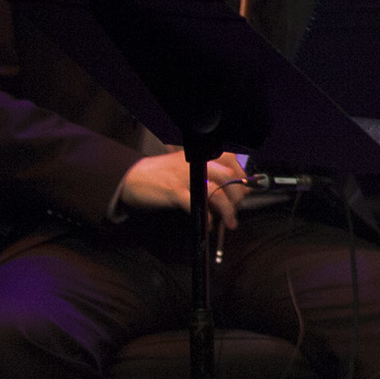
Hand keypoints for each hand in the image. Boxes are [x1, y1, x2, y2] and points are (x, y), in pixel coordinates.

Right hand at [120, 150, 246, 227]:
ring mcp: (186, 176)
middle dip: (237, 197)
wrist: (135, 177)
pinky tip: (208, 223)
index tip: (244, 192)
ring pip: (217, 193)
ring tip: (228, 221)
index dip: (242, 179)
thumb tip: (241, 188)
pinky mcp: (175, 190)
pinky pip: (198, 205)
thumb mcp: (192, 167)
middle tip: (235, 209)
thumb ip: (215, 174)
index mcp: (203, 154)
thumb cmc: (166, 173)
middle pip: (229, 178)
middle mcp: (197, 162)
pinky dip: (206, 217)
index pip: (233, 162)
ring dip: (227, 210)